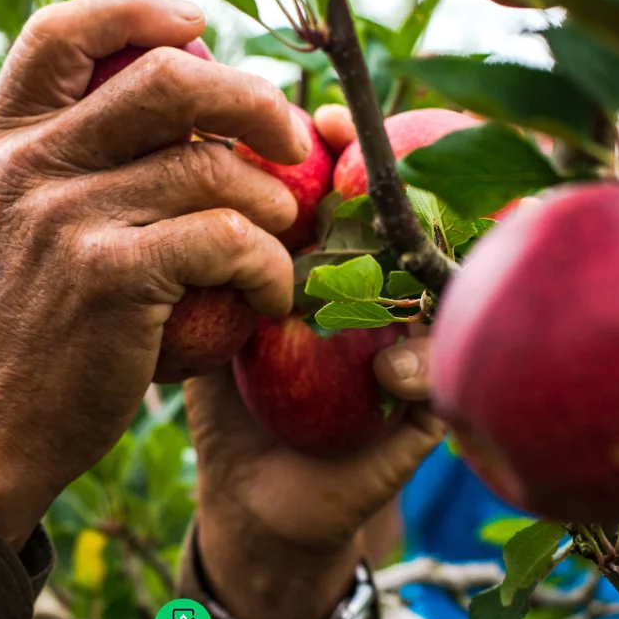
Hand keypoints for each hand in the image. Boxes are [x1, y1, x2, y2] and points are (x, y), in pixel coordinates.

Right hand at [0, 0, 312, 550]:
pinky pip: (226, 239)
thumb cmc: (17, 326)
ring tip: (285, 231)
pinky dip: (269, 264)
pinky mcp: (109, 276)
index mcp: (0, 140)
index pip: (63, 34)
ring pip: (210, 168)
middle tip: (288, 136)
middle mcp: (26, 164)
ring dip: (273, 199)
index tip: (198, 24)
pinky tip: (270, 293)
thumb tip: (164, 100)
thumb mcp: (8, 222)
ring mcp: (65, 217)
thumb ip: (60, 158)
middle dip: (250, 99)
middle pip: (166, 80)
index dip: (139, 10)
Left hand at [186, 105, 446, 618]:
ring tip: (391, 265)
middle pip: (417, 217)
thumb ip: (197, 250)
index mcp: (339, 266)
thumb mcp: (204, 314)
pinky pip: (443, 379)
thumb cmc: (225, 397)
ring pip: (447, 290)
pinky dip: (419, 365)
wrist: (251, 496)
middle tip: (366, 164)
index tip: (321, 122)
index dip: (350, 144)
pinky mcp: (425, 414)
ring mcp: (412, 348)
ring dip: (423, 266)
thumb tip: (171, 154)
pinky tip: (388, 369)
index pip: (357, 186)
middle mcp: (385, 297)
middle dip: (401, 180)